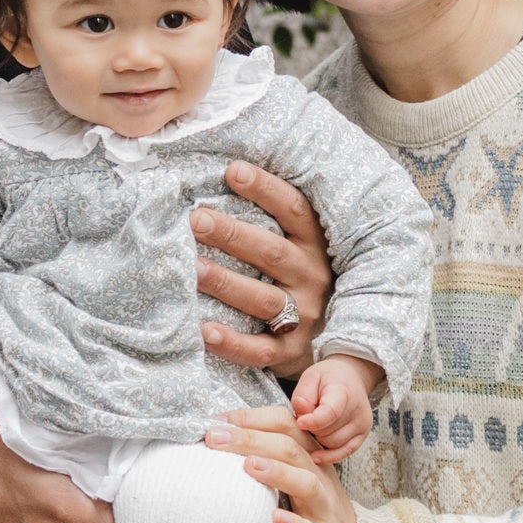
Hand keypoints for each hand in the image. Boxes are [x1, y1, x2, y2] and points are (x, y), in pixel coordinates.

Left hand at [194, 163, 330, 374]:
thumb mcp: (300, 246)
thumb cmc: (298, 280)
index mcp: (315, 246)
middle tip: (195, 220)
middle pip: (272, 253)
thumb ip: (272, 219)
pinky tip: (203, 330)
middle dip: (232, 235)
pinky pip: (260, 349)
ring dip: (226, 283)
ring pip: (264, 299)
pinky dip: (231, 342)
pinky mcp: (290, 352)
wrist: (332, 342)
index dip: (265, 189)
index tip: (232, 170)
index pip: (294, 210)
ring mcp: (303, 317)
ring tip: (191, 268)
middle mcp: (313, 278)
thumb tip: (227, 171)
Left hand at [207, 405, 359, 522]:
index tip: (220, 421)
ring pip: (307, 484)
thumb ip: (272, 458)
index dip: (253, 419)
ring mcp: (324, 509)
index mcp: (310, 459)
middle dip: (252, 439)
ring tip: (248, 465)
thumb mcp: (297, 478)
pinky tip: (274, 518)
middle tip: (216, 438)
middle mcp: (319, 478)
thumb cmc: (313, 512)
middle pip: (291, 449)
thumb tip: (227, 440)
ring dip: (278, 472)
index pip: (286, 426)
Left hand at [291, 356, 381, 464]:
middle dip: (312, 428)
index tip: (300, 423)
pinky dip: (329, 456)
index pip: (330, 413)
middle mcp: (357, 410)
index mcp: (344, 392)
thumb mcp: (311, 377)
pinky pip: (344, 453)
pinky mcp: (362, 435)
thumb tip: (301, 413)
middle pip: (328, 432)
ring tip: (315, 424)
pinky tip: (316, 455)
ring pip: (333, 444)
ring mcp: (362, 424)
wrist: (350, 378)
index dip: (313, 421)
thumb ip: (303, 395)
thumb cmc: (328, 378)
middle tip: (307, 417)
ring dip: (319, 439)